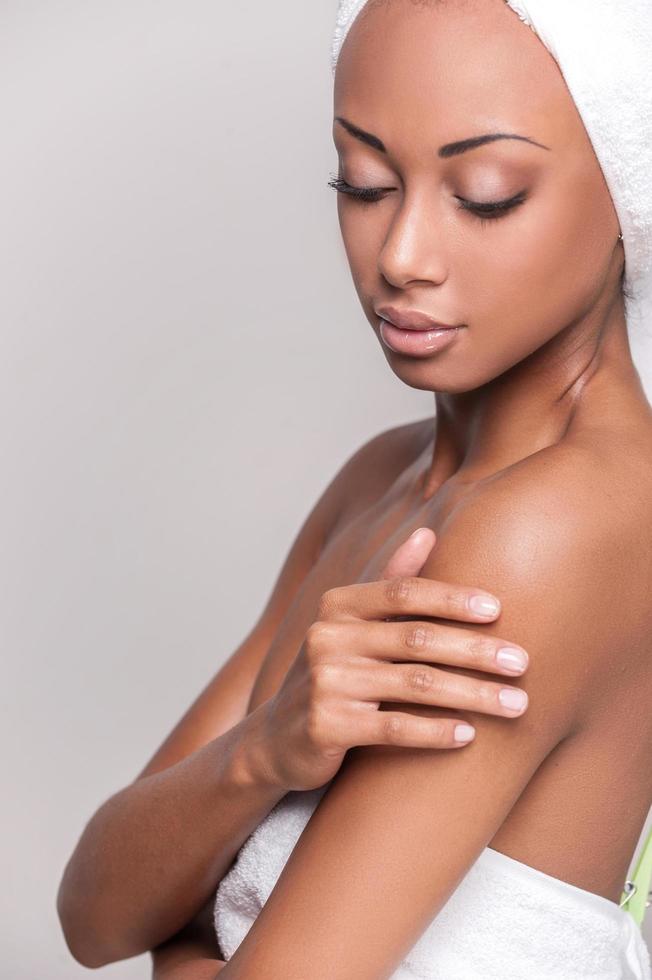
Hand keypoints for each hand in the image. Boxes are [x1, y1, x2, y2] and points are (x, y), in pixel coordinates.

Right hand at [254, 526, 528, 790]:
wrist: (278, 738)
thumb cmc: (335, 674)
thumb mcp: (354, 624)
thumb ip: (390, 581)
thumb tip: (427, 531)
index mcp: (338, 605)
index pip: (403, 592)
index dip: (452, 598)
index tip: (498, 609)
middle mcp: (328, 637)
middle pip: (417, 638)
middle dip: (476, 650)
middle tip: (522, 662)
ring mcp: (326, 682)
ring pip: (416, 684)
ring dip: (473, 694)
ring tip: (517, 704)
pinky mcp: (327, 726)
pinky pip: (395, 728)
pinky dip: (436, 731)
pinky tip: (470, 736)